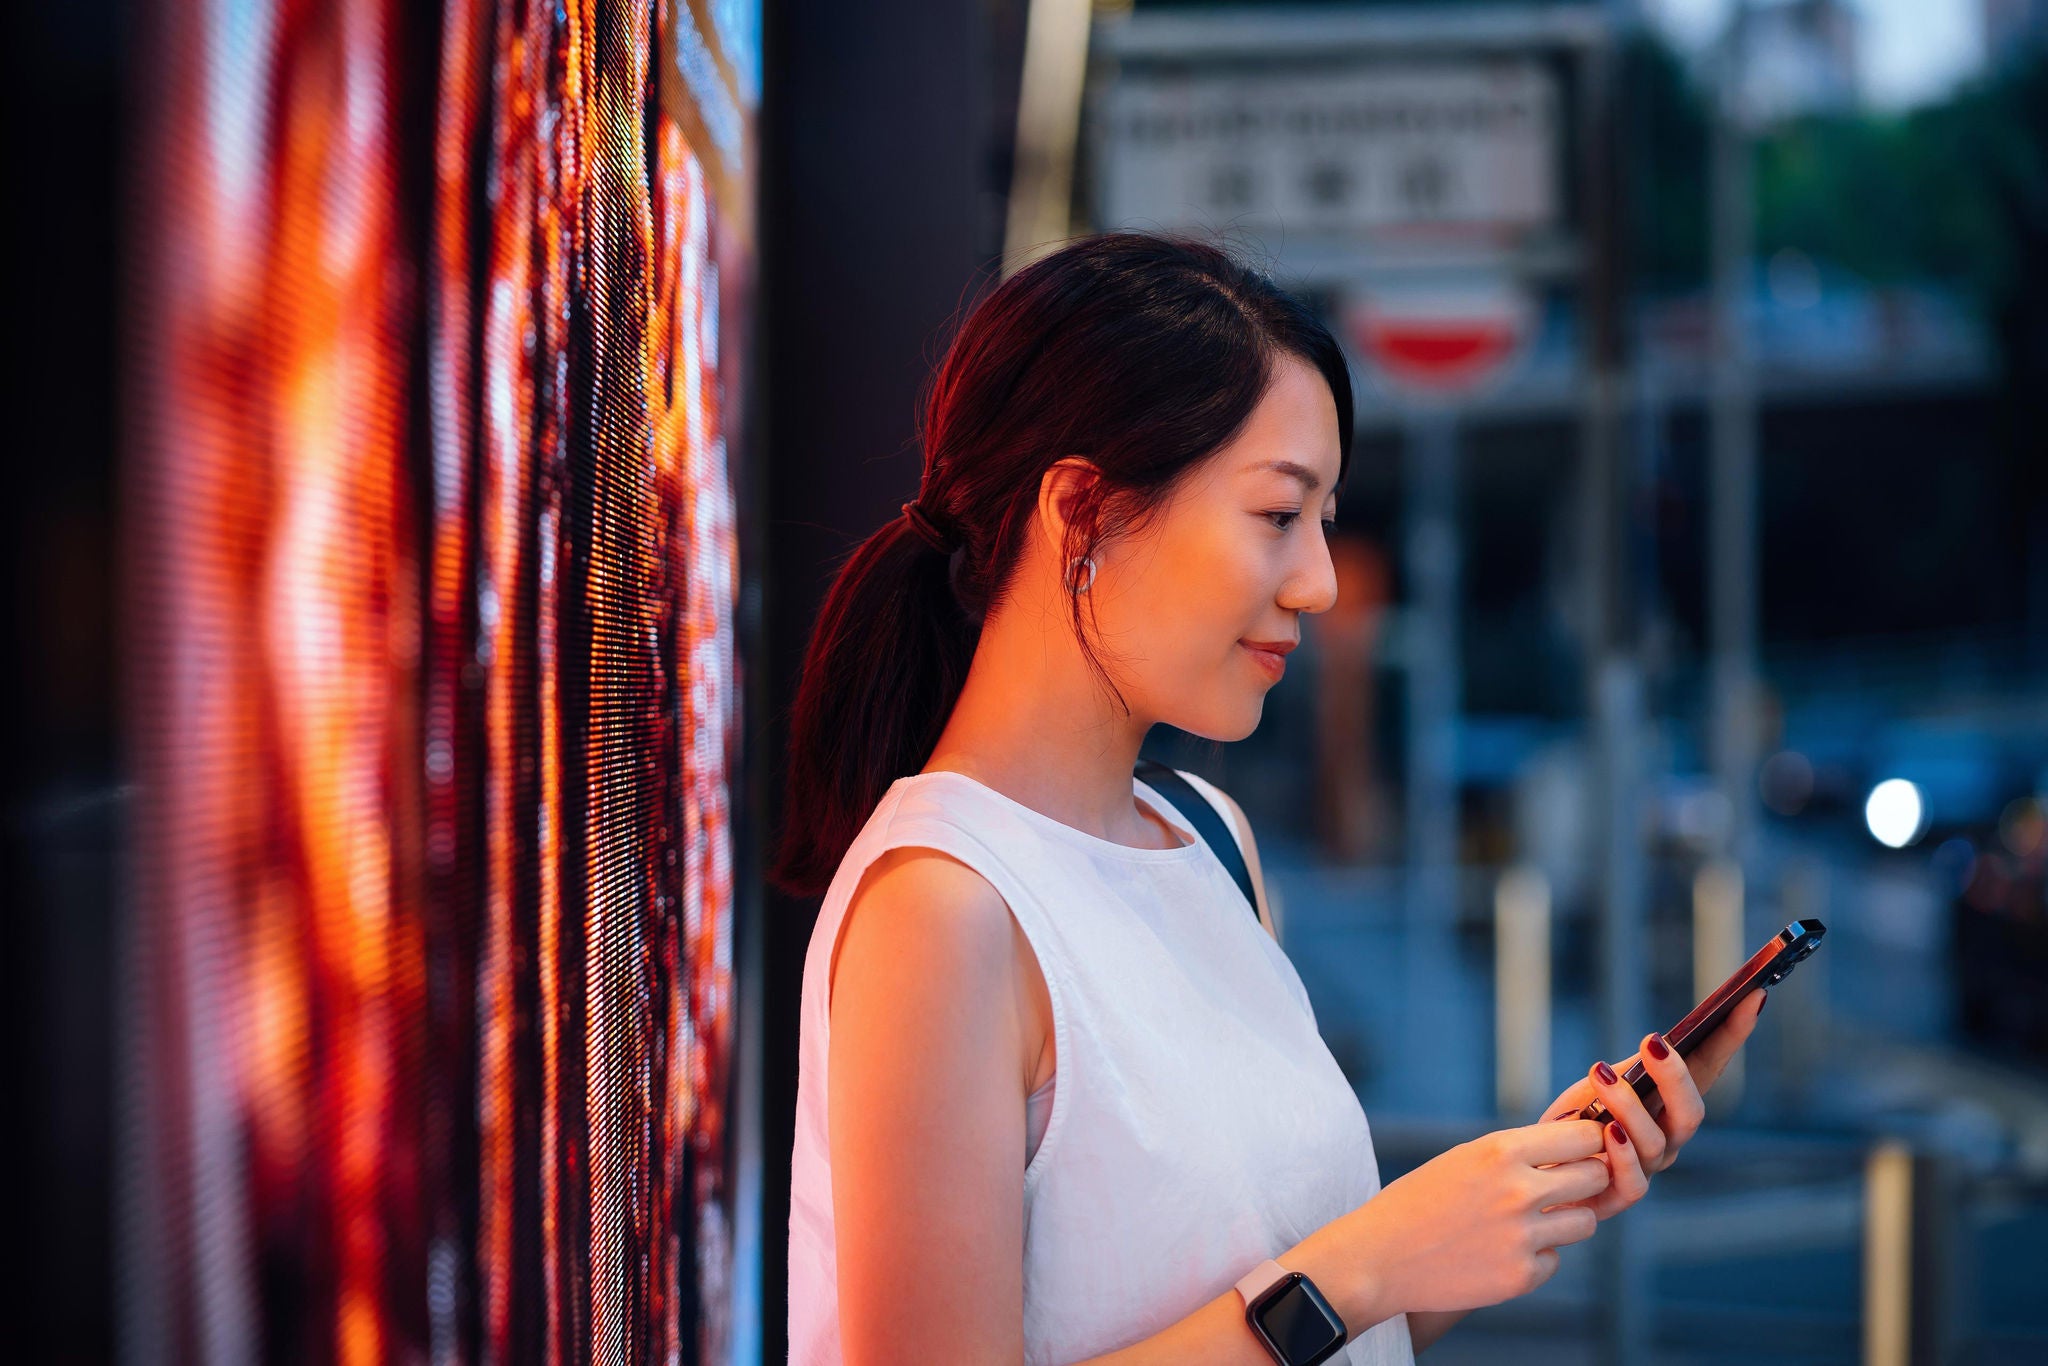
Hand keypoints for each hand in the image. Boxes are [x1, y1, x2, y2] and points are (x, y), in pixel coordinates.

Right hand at [1304, 1119, 1611, 1318]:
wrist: (1377, 1258)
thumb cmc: (1417, 1201)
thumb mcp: (1464, 1159)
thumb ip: (1517, 1153)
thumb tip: (1578, 1148)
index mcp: (1500, 1150)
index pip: (1583, 1135)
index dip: (1588, 1141)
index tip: (1581, 1149)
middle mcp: (1517, 1190)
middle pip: (1595, 1176)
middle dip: (1584, 1181)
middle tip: (1560, 1188)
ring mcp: (1521, 1236)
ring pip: (1585, 1223)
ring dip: (1565, 1222)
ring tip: (1525, 1223)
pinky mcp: (1520, 1277)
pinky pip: (1555, 1260)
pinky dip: (1535, 1258)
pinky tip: (1498, 1253)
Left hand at [1539, 988, 1767, 1219]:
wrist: (1535, 1169)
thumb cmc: (1575, 1121)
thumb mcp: (1602, 1082)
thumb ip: (1633, 1068)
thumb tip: (1661, 1043)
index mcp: (1670, 1104)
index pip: (1709, 1069)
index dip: (1732, 1036)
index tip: (1753, 997)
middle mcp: (1667, 1138)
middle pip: (1691, 1112)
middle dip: (1676, 1076)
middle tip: (1654, 1042)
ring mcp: (1647, 1168)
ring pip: (1655, 1141)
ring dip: (1628, 1105)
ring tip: (1600, 1074)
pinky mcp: (1619, 1197)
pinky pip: (1632, 1182)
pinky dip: (1621, 1155)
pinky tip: (1606, 1131)